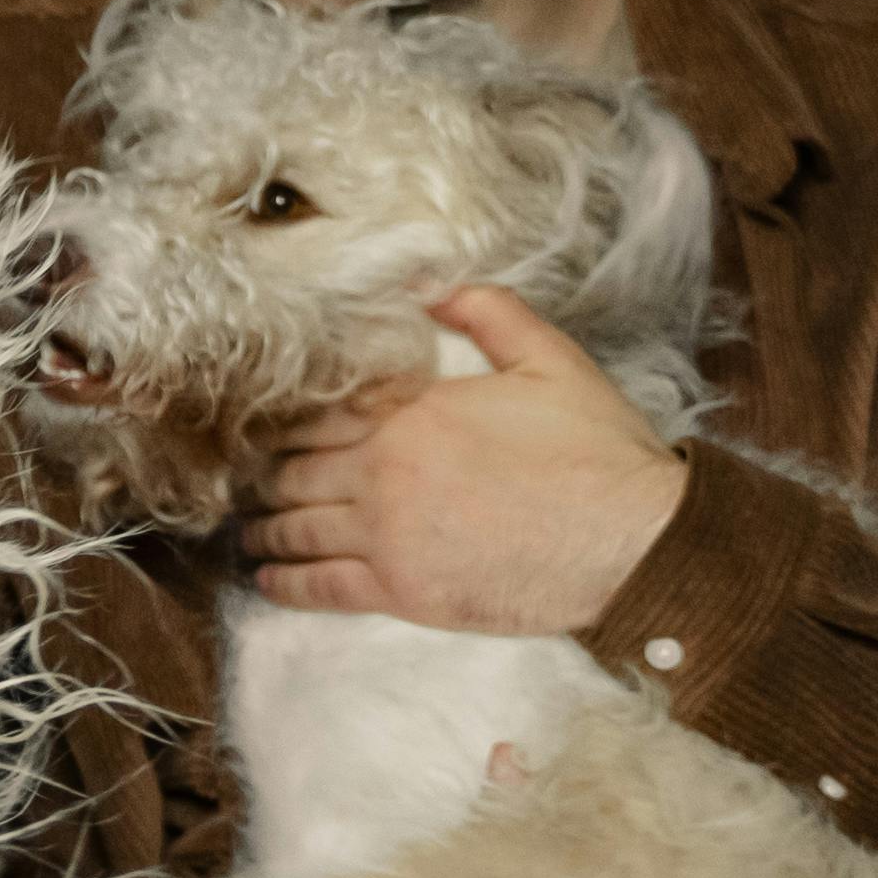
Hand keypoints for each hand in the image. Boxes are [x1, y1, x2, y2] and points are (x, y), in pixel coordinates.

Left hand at [237, 286, 689, 634]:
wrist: (630, 540)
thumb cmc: (596, 450)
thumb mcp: (548, 358)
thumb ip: (486, 313)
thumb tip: (432, 285)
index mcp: (411, 413)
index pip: (321, 412)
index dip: (288, 422)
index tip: (267, 430)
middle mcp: (383, 472)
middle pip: (295, 470)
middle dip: (267, 474)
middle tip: (248, 480)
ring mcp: (387, 535)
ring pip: (297, 528)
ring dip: (264, 527)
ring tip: (247, 529)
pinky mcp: (401, 592)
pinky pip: (321, 587)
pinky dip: (285, 582)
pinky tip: (268, 578)